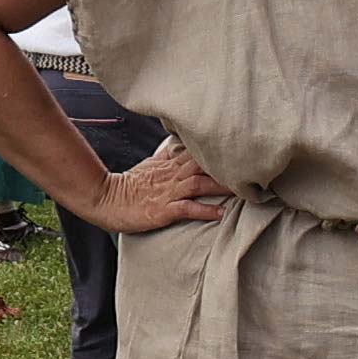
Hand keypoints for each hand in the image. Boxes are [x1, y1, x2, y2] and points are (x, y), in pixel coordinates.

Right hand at [87, 142, 231, 235]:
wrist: (105, 199)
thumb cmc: (129, 186)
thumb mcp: (151, 165)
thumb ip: (170, 156)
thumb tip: (183, 145)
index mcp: (170, 164)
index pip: (198, 152)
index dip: (220, 151)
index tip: (241, 149)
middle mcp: (172, 176)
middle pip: (204, 165)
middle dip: (227, 167)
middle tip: (252, 168)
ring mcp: (168, 193)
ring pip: (199, 184)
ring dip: (221, 187)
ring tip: (244, 191)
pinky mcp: (163, 210)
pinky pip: (187, 208)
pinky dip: (205, 210)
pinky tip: (220, 213)